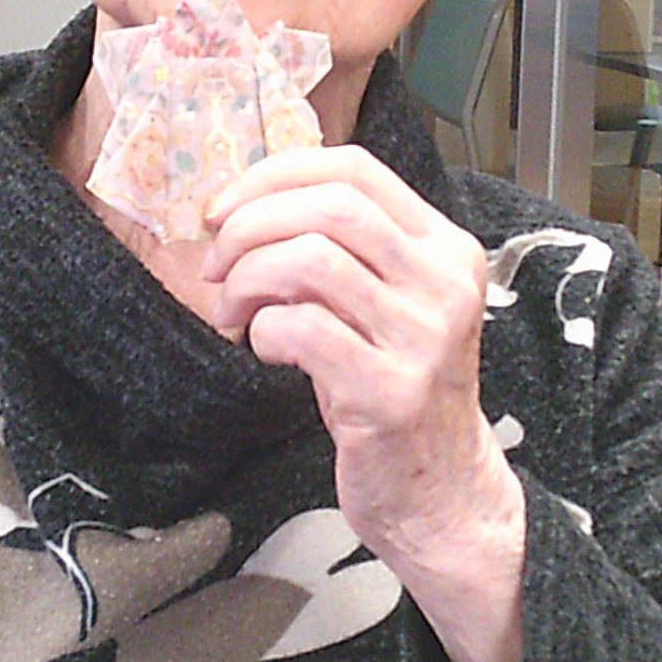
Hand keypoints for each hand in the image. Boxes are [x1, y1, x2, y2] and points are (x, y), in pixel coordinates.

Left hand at [204, 146, 525, 661]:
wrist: (442, 493)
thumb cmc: (397, 391)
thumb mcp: (387, 305)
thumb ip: (342, 251)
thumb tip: (249, 207)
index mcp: (446, 247)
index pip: (353, 169)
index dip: (273, 176)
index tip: (224, 210)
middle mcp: (444, 283)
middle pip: (329, 205)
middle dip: (250, 225)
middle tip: (215, 265)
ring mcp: (422, 338)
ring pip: (310, 259)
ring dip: (247, 278)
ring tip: (233, 312)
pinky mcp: (389, 392)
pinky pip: (300, 328)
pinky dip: (262, 331)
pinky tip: (264, 351)